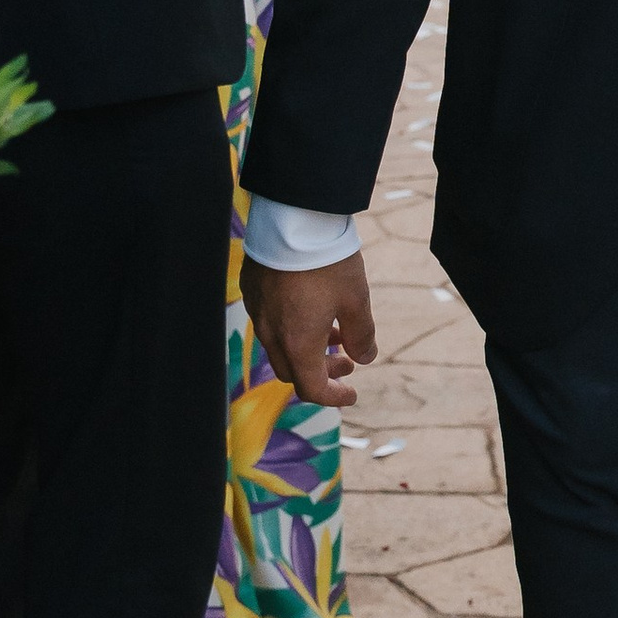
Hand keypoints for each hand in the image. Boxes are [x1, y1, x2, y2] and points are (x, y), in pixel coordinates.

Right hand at [239, 252, 375, 405]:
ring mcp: (257, 312)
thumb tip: (365, 357)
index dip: (333, 397)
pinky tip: (310, 306)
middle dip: (320, 372)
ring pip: (280, 346)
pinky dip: (291, 327)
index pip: (311, 388)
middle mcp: (271, 333)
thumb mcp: (356, 300)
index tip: (351, 394)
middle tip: (345, 361)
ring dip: (307, 348)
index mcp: (297, 343)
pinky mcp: (252, 290)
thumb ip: (361, 335)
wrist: (293, 221)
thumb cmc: (328, 263)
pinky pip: (269, 321)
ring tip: (334, 331)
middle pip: (292, 370)